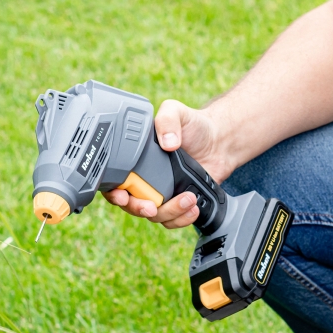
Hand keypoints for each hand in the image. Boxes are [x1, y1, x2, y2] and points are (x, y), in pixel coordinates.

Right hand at [103, 99, 233, 228]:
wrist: (219, 141)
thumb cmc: (194, 126)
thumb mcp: (176, 112)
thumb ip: (167, 120)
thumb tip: (167, 143)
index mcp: (135, 160)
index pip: (114, 181)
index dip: (113, 192)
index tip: (122, 195)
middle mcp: (144, 179)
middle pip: (130, 204)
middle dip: (138, 209)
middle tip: (152, 207)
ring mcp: (161, 194)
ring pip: (154, 216)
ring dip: (169, 212)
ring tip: (188, 198)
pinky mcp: (178, 203)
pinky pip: (172, 220)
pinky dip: (182, 219)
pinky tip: (193, 208)